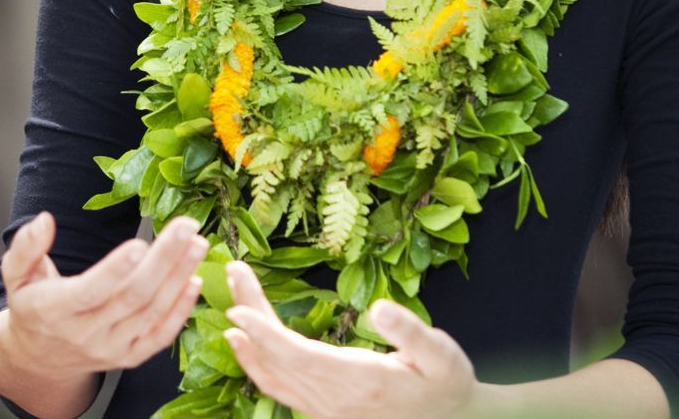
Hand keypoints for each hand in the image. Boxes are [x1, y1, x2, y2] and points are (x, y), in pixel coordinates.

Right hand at [0, 211, 207, 374]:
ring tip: (198, 244)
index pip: (89, 292)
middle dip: (164, 259)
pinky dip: (181, 312)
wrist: (37, 358)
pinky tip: (195, 281)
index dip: (115, 269)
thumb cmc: (33, 305)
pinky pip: (159, 338)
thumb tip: (44, 221)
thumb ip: (27, 247)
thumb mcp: (17, 275)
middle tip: (186, 226)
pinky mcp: (128, 357)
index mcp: (54, 310)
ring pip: (151, 314)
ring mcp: (110, 348)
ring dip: (179, 277)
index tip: (140, 243)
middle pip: (131, 297)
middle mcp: (85, 334)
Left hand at [224, 261, 475, 418]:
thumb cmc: (446, 382)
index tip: (238, 308)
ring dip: (249, 336)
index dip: (265, 334)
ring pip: (274, 374)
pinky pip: (280, 387)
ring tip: (233, 294)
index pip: (298, 356)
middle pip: (278, 359)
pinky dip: (256, 363)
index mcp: (359, 380)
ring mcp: (325, 409)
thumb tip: (381, 307)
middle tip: (233, 273)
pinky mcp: (323, 409)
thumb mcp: (441, 355)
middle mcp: (334, 400)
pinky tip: (243, 342)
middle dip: (250, 315)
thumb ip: (410, 332)